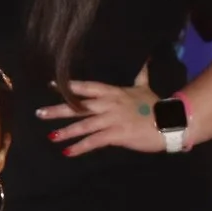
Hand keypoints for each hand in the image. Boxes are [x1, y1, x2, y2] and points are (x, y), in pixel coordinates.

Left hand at [38, 72, 168, 155]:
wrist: (172, 122)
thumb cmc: (157, 106)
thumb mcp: (145, 87)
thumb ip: (141, 74)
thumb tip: (145, 58)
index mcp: (114, 92)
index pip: (88, 87)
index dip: (70, 86)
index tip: (51, 85)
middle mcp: (109, 104)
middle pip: (79, 106)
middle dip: (58, 110)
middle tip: (39, 113)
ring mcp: (112, 119)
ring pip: (84, 124)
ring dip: (66, 131)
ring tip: (50, 136)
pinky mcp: (117, 134)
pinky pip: (95, 141)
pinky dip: (80, 147)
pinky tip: (67, 152)